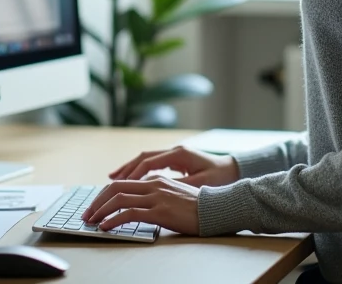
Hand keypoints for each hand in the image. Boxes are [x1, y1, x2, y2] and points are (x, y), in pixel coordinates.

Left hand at [82, 177, 201, 234]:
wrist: (215, 210)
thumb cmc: (195, 207)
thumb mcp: (172, 195)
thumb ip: (155, 196)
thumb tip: (136, 205)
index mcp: (155, 179)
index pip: (122, 183)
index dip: (104, 194)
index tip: (94, 206)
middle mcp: (153, 184)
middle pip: (116, 188)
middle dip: (97, 202)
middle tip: (87, 215)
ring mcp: (156, 196)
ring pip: (119, 199)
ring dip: (101, 211)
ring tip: (92, 222)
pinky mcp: (160, 211)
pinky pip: (130, 213)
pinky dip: (114, 220)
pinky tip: (106, 227)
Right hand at [107, 145, 239, 186]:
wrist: (233, 170)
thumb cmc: (220, 178)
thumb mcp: (199, 184)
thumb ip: (178, 185)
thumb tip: (156, 190)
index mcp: (178, 155)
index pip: (148, 163)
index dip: (132, 175)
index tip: (118, 186)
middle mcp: (174, 151)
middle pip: (142, 158)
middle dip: (124, 170)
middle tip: (107, 182)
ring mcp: (174, 154)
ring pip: (145, 159)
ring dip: (129, 170)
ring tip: (112, 181)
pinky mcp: (175, 160)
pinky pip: (151, 164)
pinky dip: (139, 171)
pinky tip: (131, 181)